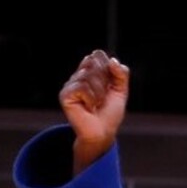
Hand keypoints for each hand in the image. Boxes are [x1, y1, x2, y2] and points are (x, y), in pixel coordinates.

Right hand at [59, 50, 128, 171]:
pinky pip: (82, 87)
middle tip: (103, 97)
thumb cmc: (110, 112)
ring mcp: (69, 85)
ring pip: (89, 76)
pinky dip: (91, 98)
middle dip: (105, 82)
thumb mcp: (121, 90)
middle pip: (94, 64)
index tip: (110, 84)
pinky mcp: (65, 94)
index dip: (109, 68)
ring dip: (99, 93)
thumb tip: (112, 60)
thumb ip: (121, 73)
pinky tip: (89, 107)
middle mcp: (77, 76)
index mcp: (89, 72)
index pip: (98, 56)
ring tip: (96, 104)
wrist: (103, 131)